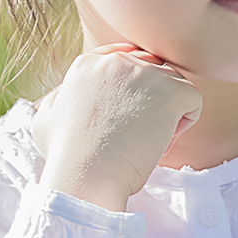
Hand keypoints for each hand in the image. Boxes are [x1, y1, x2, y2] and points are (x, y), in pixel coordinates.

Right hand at [32, 44, 201, 210]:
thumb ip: (59, 98)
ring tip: (148, 140)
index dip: (132, 90)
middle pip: (151, 71)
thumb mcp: (45, 119)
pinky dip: (185, 123)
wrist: (86, 176)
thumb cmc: (65, 157)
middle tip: (136, 132)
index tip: (126, 116)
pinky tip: (162, 141)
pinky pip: (192, 99)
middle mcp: (117, 61)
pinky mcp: (170, 91)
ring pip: (173, 84)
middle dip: (150, 100)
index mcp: (88, 64)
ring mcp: (145, 73)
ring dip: (167, 112)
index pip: (125, 61)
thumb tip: (66, 93)